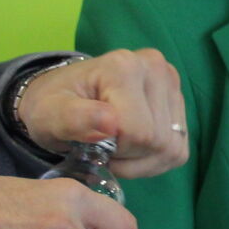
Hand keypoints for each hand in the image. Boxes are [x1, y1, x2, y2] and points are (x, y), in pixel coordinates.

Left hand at [18, 49, 187, 178]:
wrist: (62, 95)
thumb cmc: (53, 106)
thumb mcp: (50, 114)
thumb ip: (75, 119)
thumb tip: (110, 123)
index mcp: (124, 66)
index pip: (138, 131)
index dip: (114, 149)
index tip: (91, 143)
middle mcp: (156, 68)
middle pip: (158, 141)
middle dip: (128, 157)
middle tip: (102, 147)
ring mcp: (172, 84)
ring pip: (171, 149)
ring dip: (141, 162)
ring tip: (115, 148)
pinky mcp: (178, 102)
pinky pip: (178, 150)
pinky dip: (153, 161)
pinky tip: (131, 151)